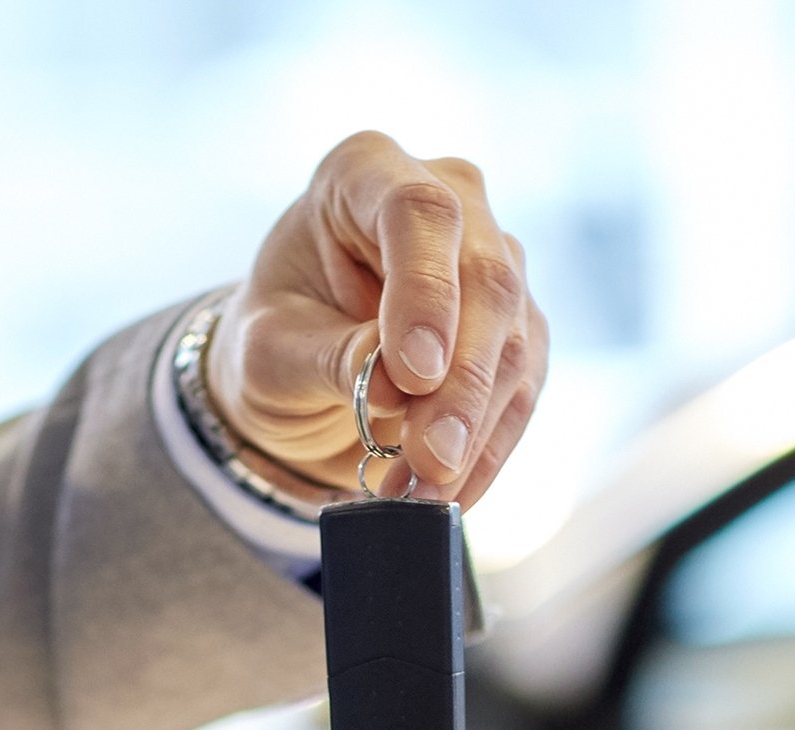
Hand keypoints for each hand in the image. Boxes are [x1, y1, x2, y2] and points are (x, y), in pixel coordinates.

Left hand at [204, 132, 549, 504]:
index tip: (413, 375)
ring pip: (515, 341)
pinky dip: (489, 448)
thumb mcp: (270, 351)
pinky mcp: (518, 324)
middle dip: (461, 385)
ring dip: (474, 429)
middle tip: (431, 460)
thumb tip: (397, 385)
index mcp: (364, 171)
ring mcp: (494, 258)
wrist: (301, 368)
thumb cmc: (276, 338)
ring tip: (423, 492)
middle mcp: (447, 198)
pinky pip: (523, 388)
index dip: (426, 291)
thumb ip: (330, 357)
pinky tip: (451, 492)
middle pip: (486, 280)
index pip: (418, 212)